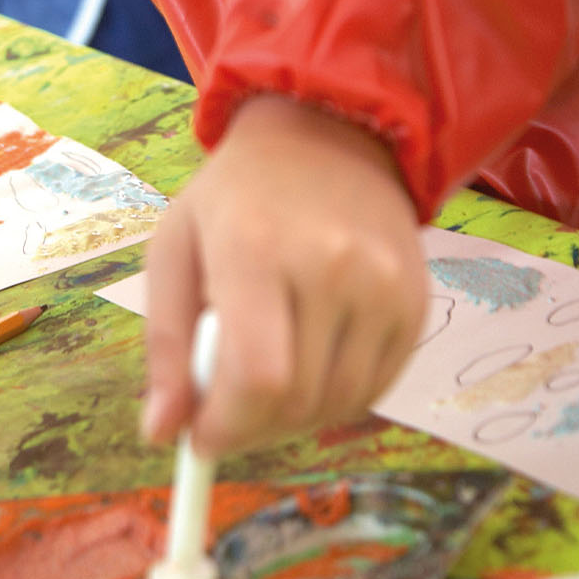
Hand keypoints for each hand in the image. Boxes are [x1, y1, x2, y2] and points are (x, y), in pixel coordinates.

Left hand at [142, 95, 425, 457]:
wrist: (328, 136)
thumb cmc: (233, 198)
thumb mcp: (174, 251)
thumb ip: (166, 345)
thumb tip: (162, 434)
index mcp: (258, 248)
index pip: (257, 376)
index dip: (227, 427)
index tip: (200, 442)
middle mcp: (333, 265)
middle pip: (297, 400)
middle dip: (252, 430)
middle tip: (225, 420)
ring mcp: (384, 285)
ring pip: (338, 405)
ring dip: (292, 421)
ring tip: (263, 385)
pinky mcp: (416, 303)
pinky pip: (375, 390)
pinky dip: (334, 401)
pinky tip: (306, 366)